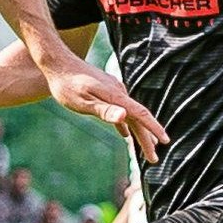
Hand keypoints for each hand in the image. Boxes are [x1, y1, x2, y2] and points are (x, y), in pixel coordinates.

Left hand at [40, 56, 165, 160]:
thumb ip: (104, 110)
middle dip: (147, 139)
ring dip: (138, 132)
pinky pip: (121, 110)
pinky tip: (125, 133)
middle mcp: (119, 93)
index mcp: (116, 97)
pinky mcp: (106, 91)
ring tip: (147, 147)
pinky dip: (126, 124)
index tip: (165, 141)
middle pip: (138, 118)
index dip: (154, 129)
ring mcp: (113, 91)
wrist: (58, 63)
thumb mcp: (82, 102)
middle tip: (154, 159)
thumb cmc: (66, 85)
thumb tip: (125, 118)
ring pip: (131, 115)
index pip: (141, 115)